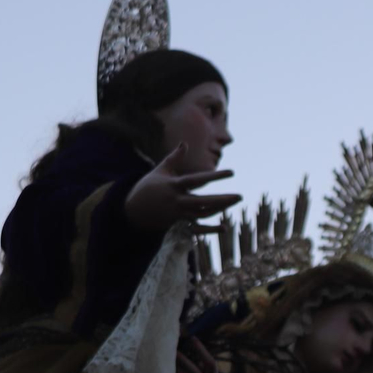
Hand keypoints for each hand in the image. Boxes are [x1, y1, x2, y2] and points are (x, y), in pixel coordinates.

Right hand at [124, 144, 240, 233]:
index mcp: (174, 185)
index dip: (215, 176)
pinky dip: (210, 229)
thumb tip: (185, 143)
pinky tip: (223, 228)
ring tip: (234, 201)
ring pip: (202, 214)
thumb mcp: (160, 171)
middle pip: (203, 201)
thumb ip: (174, 158)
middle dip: (222, 200)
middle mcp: (177, 200)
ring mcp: (178, 213)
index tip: (232, 173)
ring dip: (219, 209)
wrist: (132, 210)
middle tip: (240, 196)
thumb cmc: (148, 187)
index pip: (197, 180)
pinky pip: (196, 228)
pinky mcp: (178, 224)